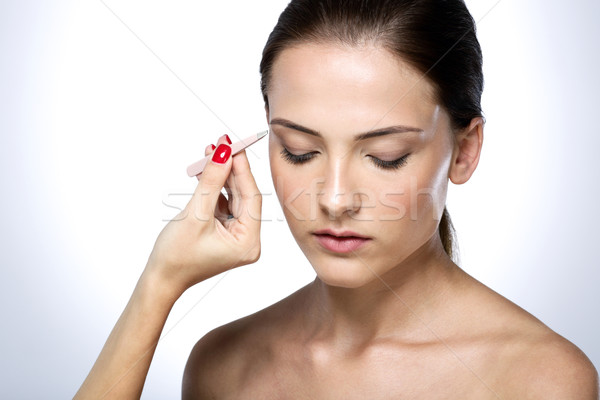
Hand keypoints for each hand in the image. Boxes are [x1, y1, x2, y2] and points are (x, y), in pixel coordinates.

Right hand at [145, 135, 261, 296]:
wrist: (159, 279)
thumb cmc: (175, 256)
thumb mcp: (195, 214)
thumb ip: (211, 181)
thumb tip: (224, 152)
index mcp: (248, 242)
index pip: (252, 197)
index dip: (242, 169)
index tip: (233, 145)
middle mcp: (247, 239)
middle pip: (244, 195)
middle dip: (231, 169)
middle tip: (221, 143)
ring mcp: (236, 236)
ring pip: (233, 196)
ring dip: (221, 175)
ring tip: (209, 153)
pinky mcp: (224, 232)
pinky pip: (223, 203)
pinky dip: (214, 188)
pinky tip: (205, 170)